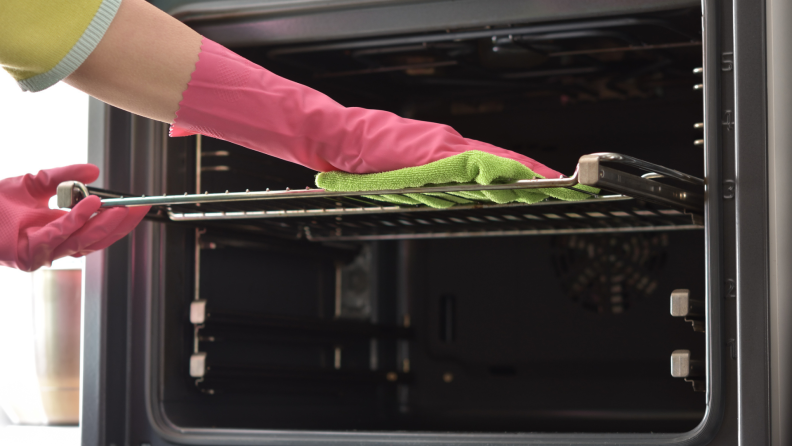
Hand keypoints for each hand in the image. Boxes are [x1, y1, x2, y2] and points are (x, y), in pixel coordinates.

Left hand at [0, 164, 149, 271]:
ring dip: (104, 224)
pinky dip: (78, 219)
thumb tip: (93, 170)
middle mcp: (56, 244)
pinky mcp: (32, 253)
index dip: (120, 219)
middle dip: (120, 224)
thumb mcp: (35, 182)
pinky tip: (92, 204)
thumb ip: (64, 176)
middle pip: (98, 239)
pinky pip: (61, 234)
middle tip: (137, 209)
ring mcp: (45, 252)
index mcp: (60, 230)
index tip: (137, 206)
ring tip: (119, 208)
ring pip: (84, 241)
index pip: (98, 229)